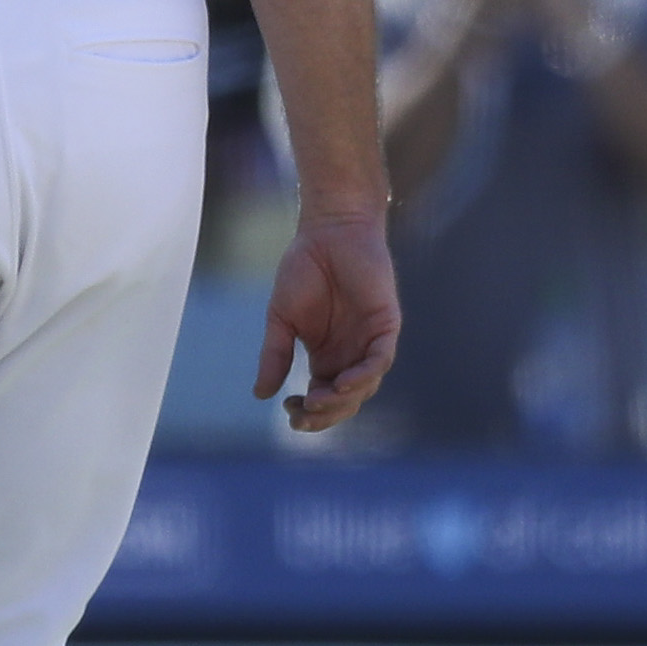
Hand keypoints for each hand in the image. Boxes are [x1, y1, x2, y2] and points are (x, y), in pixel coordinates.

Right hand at [256, 209, 400, 433]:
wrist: (329, 230)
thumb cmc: (304, 268)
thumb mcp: (281, 318)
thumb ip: (275, 355)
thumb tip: (260, 394)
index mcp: (327, 356)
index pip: (323, 397)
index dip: (309, 412)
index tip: (289, 411)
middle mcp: (351, 354)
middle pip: (345, 400)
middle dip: (325, 415)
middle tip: (303, 415)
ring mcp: (370, 341)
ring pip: (365, 386)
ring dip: (342, 399)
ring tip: (317, 400)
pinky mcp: (386, 325)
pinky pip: (381, 360)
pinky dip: (365, 375)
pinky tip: (344, 382)